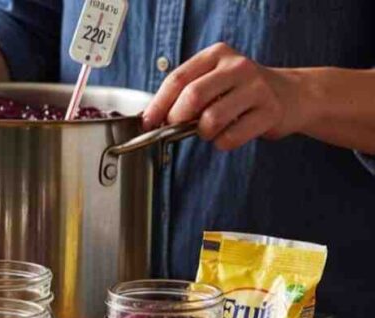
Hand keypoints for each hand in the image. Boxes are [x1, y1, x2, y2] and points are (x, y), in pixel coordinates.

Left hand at [142, 43, 304, 150]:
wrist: (291, 94)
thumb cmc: (241, 90)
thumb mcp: (213, 79)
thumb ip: (186, 92)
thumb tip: (154, 118)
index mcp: (217, 54)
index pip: (178, 79)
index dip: (158, 104)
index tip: (148, 122)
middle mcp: (238, 66)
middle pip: (192, 96)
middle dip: (177, 119)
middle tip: (176, 128)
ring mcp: (257, 88)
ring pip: (211, 120)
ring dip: (202, 133)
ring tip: (210, 129)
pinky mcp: (270, 112)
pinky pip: (230, 137)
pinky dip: (222, 143)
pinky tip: (228, 134)